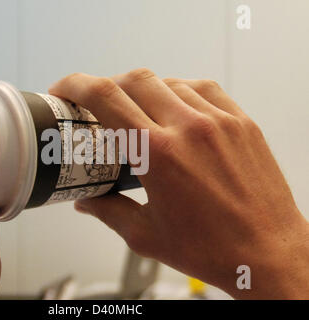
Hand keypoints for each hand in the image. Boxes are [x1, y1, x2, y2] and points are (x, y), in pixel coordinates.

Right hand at [49, 68, 308, 298]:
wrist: (268, 254)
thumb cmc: (212, 249)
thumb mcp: (146, 235)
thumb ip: (108, 211)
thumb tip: (86, 202)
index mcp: (158, 154)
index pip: (105, 97)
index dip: (76, 85)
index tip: (64, 90)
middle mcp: (188, 128)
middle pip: (134, 80)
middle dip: (106, 86)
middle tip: (98, 105)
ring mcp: (219, 121)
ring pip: (168, 82)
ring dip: (143, 91)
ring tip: (138, 113)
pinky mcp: (241, 122)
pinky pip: (203, 88)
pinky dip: (179, 91)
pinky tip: (175, 109)